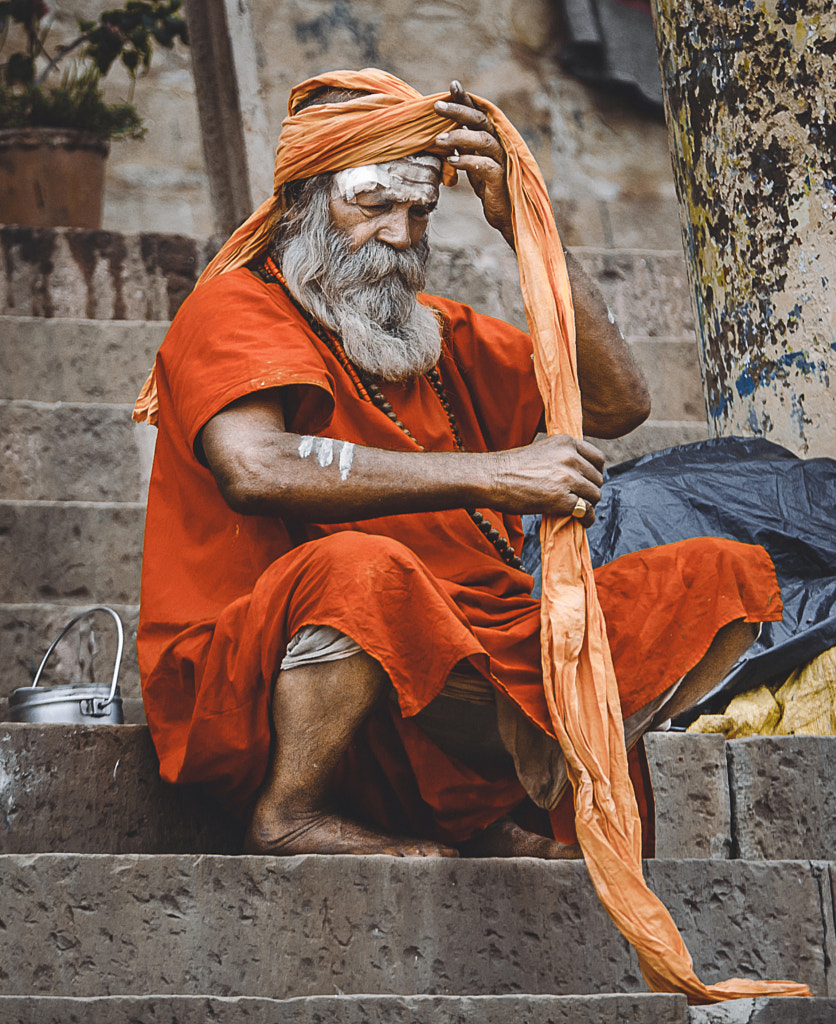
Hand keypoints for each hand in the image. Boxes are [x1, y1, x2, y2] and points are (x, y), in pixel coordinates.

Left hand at [434, 80, 513, 247]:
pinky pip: (484, 166)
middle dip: (458, 111)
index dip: (466, 99)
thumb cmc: (488, 185)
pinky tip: (452, 161)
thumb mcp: (472, 161)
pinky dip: (467, 161)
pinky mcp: (500, 179)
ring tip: (438, 139)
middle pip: (480, 120)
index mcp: (490, 138)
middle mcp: (498, 145)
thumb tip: (440, 130)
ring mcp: (502, 161)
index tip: (452, 85)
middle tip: (437, 106)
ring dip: (459, 137)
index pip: (477, 113)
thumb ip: (462, 144)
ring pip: (483, 140)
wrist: (506, 214)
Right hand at [489, 434, 604, 525]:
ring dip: (588, 505)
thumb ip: (564, 457)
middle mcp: (570, 457)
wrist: (492, 478)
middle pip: (597, 479)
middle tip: (578, 499)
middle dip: (590, 491)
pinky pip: (585, 510)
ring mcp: (566, 478)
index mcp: (566, 442)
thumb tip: (583, 474)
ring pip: (594, 495)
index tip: (588, 481)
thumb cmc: (512, 467)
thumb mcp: (543, 450)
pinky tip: (581, 521)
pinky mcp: (560, 498)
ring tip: (577, 510)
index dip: (595, 472)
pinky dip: (586, 518)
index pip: (598, 458)